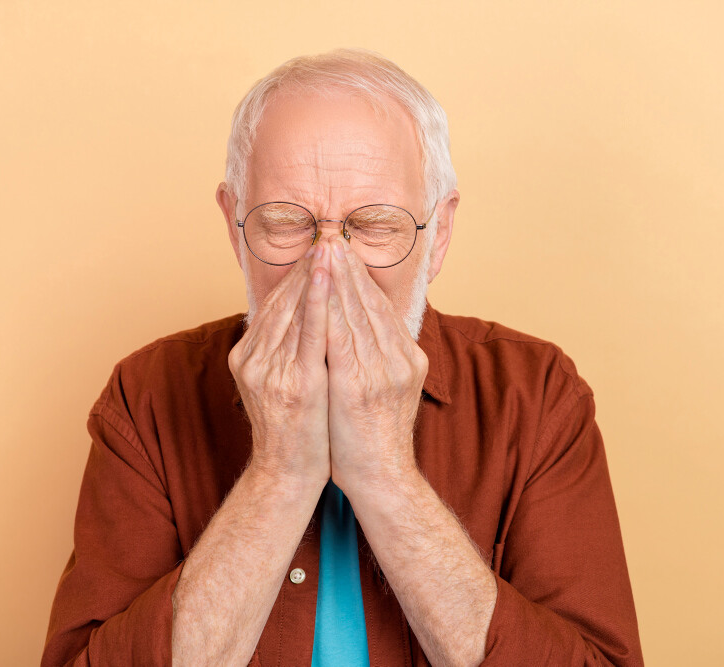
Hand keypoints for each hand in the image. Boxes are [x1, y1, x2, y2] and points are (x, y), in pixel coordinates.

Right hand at [228, 244, 332, 488]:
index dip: (299, 273)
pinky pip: (308, 332)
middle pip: (283, 301)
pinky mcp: (294, 383)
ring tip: (331, 244)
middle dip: (308, 266)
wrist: (289, 476)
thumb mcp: (280, 383)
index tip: (320, 247)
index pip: (276, 303)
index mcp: (248, 356)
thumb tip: (296, 317)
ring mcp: (270, 371)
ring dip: (315, 274)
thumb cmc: (296, 431)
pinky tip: (326, 275)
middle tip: (328, 233)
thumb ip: (282, 350)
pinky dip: (317, 300)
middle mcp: (253, 358)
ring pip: (295, 310)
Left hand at [323, 236, 428, 493]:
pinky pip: (339, 337)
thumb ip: (380, 357)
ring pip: (355, 313)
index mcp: (407, 358)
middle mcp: (398, 359)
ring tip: (323, 251)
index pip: (381, 307)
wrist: (382, 478)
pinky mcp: (356, 385)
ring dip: (337, 278)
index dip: (360, 277)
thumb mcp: (388, 390)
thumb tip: (363, 329)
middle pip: (369, 303)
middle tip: (331, 238)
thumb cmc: (375, 437)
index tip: (344, 252)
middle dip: (348, 268)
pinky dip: (328, 309)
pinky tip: (316, 289)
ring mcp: (380, 371)